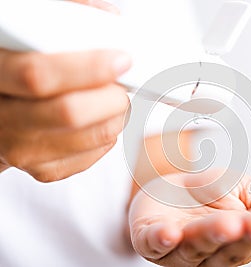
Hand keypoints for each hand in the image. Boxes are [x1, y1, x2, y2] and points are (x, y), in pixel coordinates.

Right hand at [0, 0, 130, 180]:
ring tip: (113, 99)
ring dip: (116, 115)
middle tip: (121, 85)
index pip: (38, 76)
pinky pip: (92, 155)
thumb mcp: (22, 38)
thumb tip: (108, 17)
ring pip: (90, 137)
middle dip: (111, 96)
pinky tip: (100, 120)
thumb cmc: (16, 72)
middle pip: (70, 113)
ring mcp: (22, 148)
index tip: (121, 60)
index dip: (87, 68)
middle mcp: (2, 118)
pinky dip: (108, 135)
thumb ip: (60, 19)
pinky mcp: (43, 169)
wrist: (0, 113)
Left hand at [129, 170, 250, 265]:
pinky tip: (169, 233)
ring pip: (194, 247)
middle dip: (240, 237)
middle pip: (225, 250)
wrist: (175, 186)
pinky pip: (154, 243)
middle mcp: (209, 253)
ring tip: (224, 223)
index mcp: (236, 245)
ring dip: (209, 237)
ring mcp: (178, 248)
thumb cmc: (214, 194)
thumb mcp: (249, 192)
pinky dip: (161, 239)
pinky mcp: (150, 239)